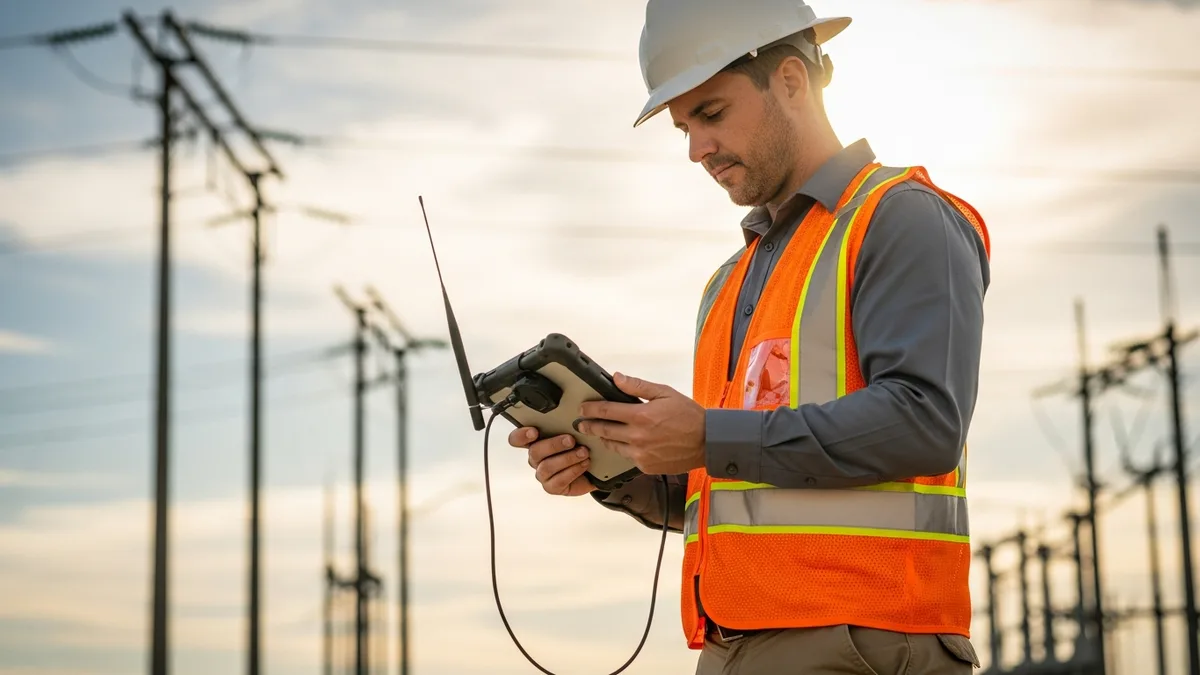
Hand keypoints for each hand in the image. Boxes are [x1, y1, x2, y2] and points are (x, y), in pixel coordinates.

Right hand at [507, 426, 596, 496]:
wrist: (594, 469)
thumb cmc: (580, 447)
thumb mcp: (573, 433)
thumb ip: (565, 426)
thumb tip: (570, 419)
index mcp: (535, 442)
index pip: (517, 439)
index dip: (521, 436)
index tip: (534, 431)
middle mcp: (536, 459)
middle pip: (534, 451)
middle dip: (554, 445)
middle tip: (571, 440)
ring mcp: (543, 474)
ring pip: (547, 467)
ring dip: (567, 458)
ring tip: (583, 452)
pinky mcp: (552, 487)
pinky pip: (558, 481)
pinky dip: (573, 471)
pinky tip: (584, 463)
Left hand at [576, 372, 705, 474]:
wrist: (707, 442)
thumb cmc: (688, 415)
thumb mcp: (665, 393)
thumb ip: (638, 386)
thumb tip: (617, 378)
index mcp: (641, 416)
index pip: (606, 411)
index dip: (591, 409)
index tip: (583, 408)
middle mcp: (637, 437)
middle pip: (604, 430)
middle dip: (589, 425)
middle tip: (581, 423)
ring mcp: (640, 454)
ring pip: (613, 446)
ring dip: (604, 438)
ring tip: (599, 433)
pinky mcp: (646, 466)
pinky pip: (627, 457)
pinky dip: (623, 450)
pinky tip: (624, 444)